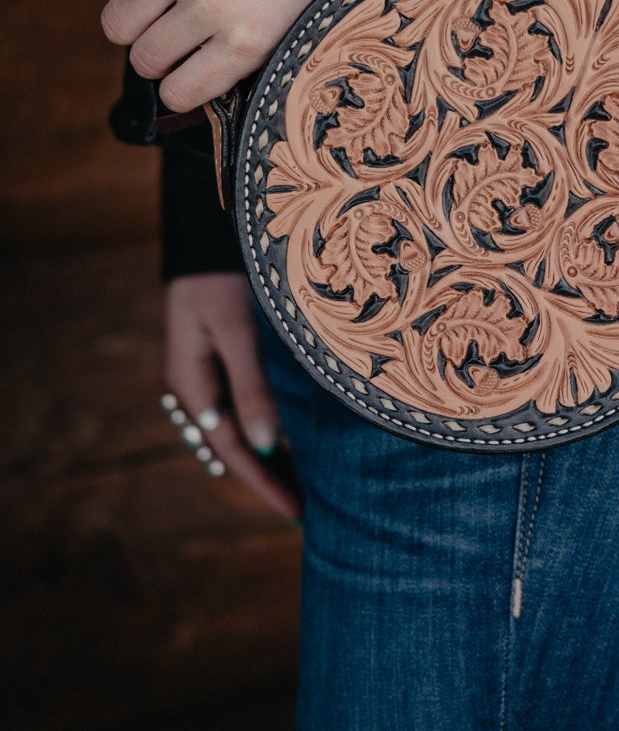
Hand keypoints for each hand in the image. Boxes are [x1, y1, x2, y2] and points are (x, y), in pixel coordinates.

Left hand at [72, 0, 324, 112]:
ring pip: (144, 61)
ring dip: (165, 56)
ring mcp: (211, 3)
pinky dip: (185, 88)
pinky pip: (180, 92)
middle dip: (140, 24)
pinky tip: (205, 67)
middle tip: (174, 14)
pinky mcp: (243, 44)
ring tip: (195, 38)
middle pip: (115, 24)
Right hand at [166, 272, 301, 519]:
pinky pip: (243, 401)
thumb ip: (251, 386)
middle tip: (306, 512)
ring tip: (302, 483)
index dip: (265, 482)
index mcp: (192, 382)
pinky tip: (286, 435)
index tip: (298, 514)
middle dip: (268, 477)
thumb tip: (267, 447)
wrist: (209, 223)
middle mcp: (197, 382)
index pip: (232, 448)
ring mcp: (208, 366)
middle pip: (233, 443)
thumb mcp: (236, 330)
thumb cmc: (225, 273)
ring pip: (238, 425)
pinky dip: (266, 423)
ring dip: (268, 455)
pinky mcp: (224, 349)